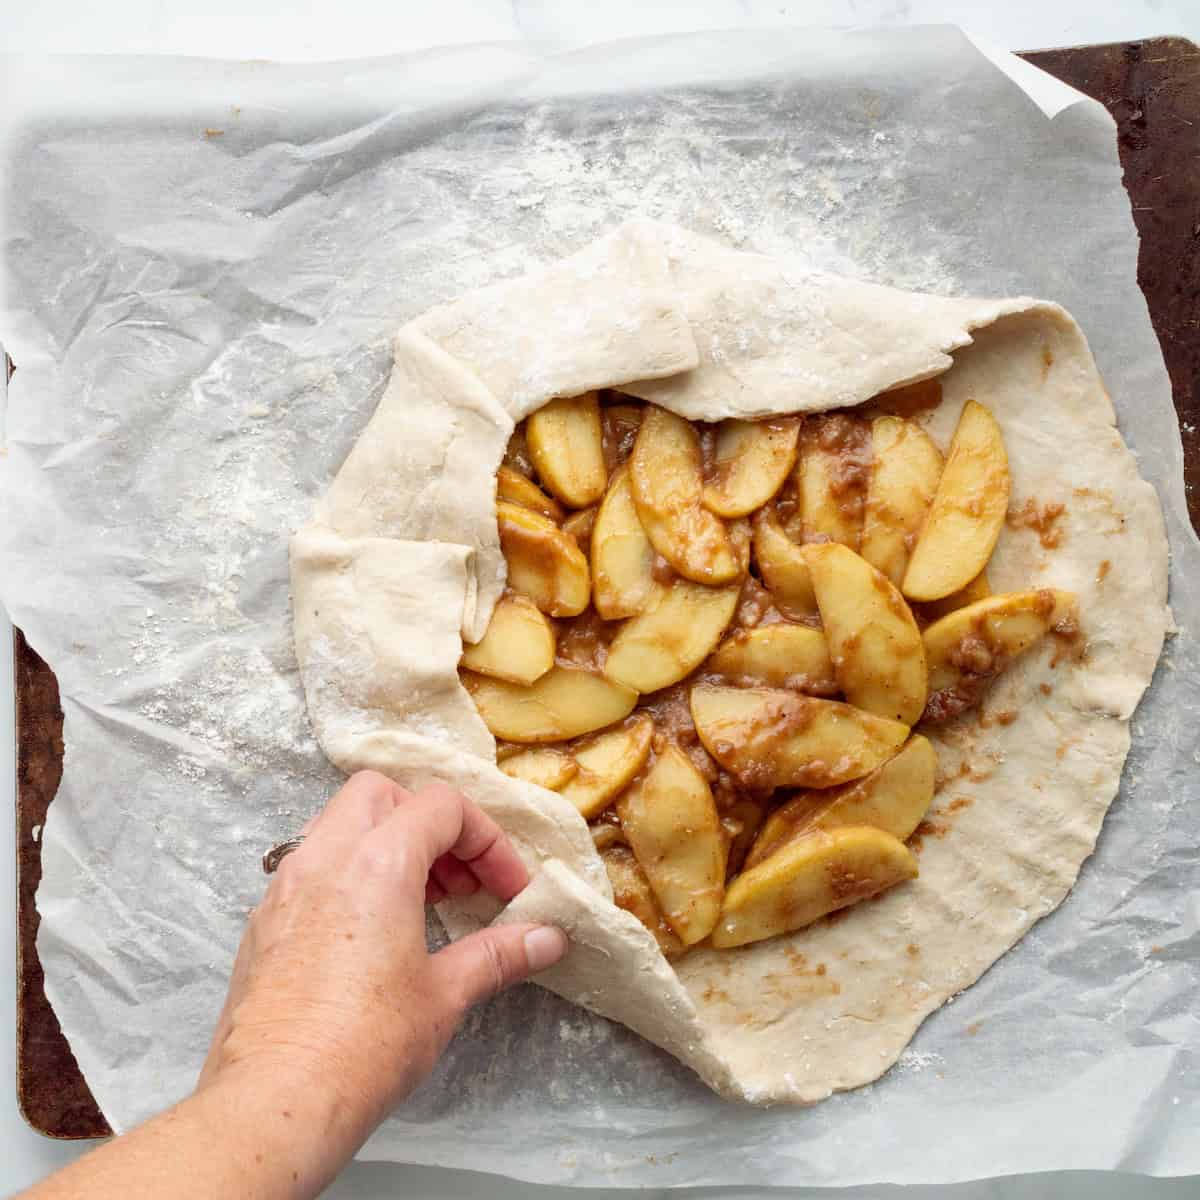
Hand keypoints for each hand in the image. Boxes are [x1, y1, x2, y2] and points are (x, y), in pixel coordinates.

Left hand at [198, 770, 566, 1147]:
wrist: (273, 1102)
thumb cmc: (364, 1045)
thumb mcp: (444, 995)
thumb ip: (498, 954)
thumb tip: (547, 938)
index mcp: (377, 861)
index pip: (441, 807)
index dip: (487, 841)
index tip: (508, 889)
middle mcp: (324, 857)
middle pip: (381, 793)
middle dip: (426, 821)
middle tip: (458, 877)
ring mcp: (284, 887)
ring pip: (337, 823)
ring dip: (385, 842)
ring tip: (420, 900)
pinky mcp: (262, 921)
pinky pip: (309, 866)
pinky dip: (347, 873)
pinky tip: (369, 930)